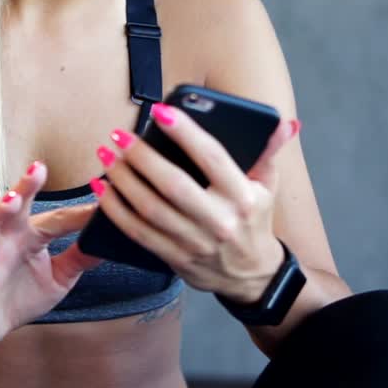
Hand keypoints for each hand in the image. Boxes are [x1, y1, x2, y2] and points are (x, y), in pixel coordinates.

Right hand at [0, 162, 102, 352]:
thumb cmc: (23, 295)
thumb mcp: (59, 278)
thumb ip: (79, 259)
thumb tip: (110, 241)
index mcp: (31, 235)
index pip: (60, 219)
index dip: (82, 212)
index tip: (106, 199)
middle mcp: (8, 238)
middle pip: (15, 206)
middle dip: (26, 185)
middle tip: (39, 168)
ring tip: (12, 201)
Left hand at [91, 105, 300, 302]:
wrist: (253, 276)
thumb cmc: (254, 220)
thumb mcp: (267, 186)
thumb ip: (268, 151)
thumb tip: (286, 123)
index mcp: (243, 197)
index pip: (213, 158)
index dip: (186, 133)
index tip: (160, 111)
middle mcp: (220, 221)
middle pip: (174, 185)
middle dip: (142, 157)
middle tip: (119, 135)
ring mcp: (195, 243)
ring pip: (151, 209)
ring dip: (122, 180)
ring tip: (106, 155)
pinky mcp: (175, 259)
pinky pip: (138, 233)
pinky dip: (116, 210)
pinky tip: (102, 188)